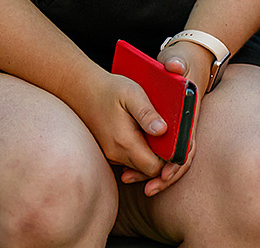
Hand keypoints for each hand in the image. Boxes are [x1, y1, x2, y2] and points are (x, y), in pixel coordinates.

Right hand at [72, 64, 169, 184]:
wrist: (80, 89)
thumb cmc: (109, 89)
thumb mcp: (132, 94)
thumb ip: (147, 113)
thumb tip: (163, 130)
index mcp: (124, 142)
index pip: (154, 167)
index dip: (170, 160)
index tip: (179, 145)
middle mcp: (116, 154)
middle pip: (148, 170)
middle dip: (163, 160)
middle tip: (175, 141)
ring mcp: (111, 154)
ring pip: (139, 166)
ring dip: (152, 155)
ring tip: (163, 136)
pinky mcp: (108, 151)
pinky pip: (130, 159)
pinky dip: (141, 152)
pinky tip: (147, 136)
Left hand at [142, 42, 213, 195]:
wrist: (191, 54)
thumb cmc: (182, 59)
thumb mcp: (177, 61)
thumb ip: (176, 66)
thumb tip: (172, 84)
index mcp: (190, 114)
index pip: (187, 146)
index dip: (176, 163)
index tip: (163, 174)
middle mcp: (185, 124)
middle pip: (176, 158)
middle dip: (162, 175)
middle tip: (147, 189)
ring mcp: (176, 126)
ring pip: (165, 156)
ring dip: (150, 170)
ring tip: (128, 179)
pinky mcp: (165, 125)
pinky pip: (158, 148)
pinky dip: (145, 159)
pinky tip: (128, 166)